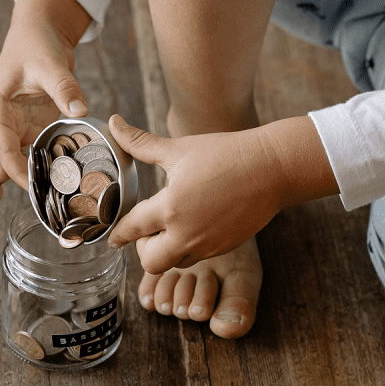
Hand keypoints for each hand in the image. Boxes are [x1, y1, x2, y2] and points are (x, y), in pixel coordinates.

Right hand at [0, 0, 91, 200]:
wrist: (40, 33)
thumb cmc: (37, 45)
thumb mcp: (51, 64)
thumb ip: (64, 88)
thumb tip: (79, 111)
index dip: (15, 171)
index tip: (36, 184)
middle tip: (20, 187)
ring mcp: (11, 129)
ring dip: (2, 181)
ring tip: (32, 192)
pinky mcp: (26, 130)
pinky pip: (19, 158)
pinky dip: (27, 172)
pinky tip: (49, 181)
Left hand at [107, 115, 287, 273]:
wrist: (272, 168)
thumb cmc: (225, 153)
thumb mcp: (178, 148)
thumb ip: (141, 143)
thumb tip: (112, 122)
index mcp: (170, 207)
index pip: (132, 229)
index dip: (118, 234)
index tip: (113, 237)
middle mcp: (187, 233)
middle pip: (151, 262)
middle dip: (143, 250)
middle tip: (148, 230)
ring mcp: (208, 244)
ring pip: (175, 263)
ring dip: (167, 250)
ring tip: (173, 224)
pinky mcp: (225, 247)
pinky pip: (197, 257)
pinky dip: (188, 247)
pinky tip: (194, 224)